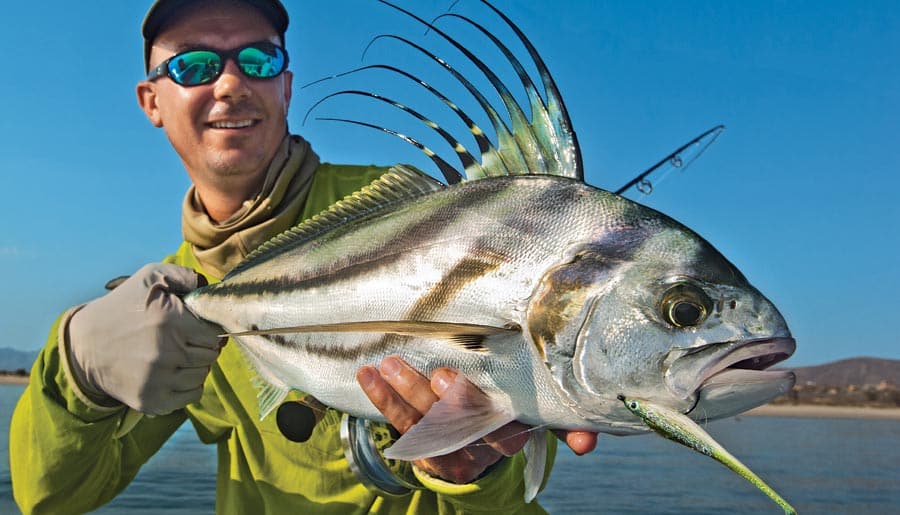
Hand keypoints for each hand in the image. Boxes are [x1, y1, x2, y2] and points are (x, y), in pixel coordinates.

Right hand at [67, 263, 223, 414]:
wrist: (84, 346)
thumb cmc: (123, 307)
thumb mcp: (150, 278)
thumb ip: (185, 276)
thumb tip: (210, 289)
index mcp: (170, 320)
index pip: (214, 333)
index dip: (207, 328)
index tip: (195, 327)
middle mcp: (166, 352)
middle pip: (210, 355)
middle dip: (202, 346)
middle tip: (184, 340)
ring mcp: (158, 380)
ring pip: (202, 375)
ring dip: (195, 366)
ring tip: (175, 355)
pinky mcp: (151, 400)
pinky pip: (192, 395)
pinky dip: (188, 385)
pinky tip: (172, 372)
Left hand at [357, 356, 597, 483]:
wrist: (465, 455)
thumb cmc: (498, 411)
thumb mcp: (527, 412)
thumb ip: (554, 414)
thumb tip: (590, 435)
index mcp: (513, 428)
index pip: (530, 426)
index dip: (546, 429)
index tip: (542, 422)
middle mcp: (484, 444)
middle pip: (472, 424)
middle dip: (458, 401)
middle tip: (442, 375)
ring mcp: (451, 449)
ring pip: (430, 424)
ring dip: (409, 393)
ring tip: (389, 365)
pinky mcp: (422, 451)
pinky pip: (400, 424)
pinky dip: (383, 399)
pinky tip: (368, 376)